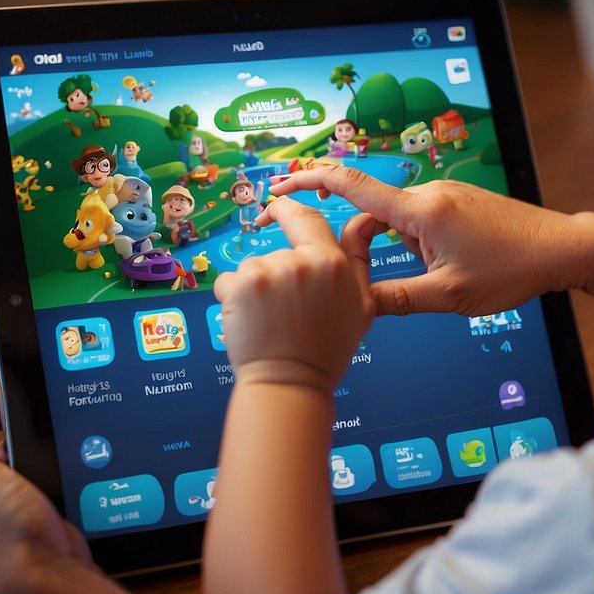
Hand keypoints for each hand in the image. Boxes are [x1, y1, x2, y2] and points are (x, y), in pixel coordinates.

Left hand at [0, 386, 95, 593]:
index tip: (21, 402)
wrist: (48, 580)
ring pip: (30, 470)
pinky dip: (62, 481)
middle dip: (24, 443)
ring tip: (56, 465)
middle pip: (2, 452)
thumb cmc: (5, 537)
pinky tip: (71, 481)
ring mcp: (11, 521)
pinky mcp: (43, 528)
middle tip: (41, 442)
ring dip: (45, 462)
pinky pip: (53, 489)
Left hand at [215, 195, 376, 388]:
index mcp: (331, 262)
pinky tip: (251, 322)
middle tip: (286, 312)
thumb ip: (359, 256)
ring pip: (253, 268)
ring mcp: (267, 273)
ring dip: (255, 290)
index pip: (305, 216)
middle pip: (278, 253)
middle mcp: (300, 263)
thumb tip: (364, 218)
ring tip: (270, 321)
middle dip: (278, 276)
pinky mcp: (239, 287)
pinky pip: (229, 282)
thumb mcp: (360, 302)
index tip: (274, 213)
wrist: (291, 382)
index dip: (285, 211)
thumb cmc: (328, 346)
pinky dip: (233, 299)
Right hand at [262, 166, 585, 316]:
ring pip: (398, 224)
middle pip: (372, 216)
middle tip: (375, 287)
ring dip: (399, 253)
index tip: (280, 182)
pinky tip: (452, 268)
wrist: (562, 248)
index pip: (352, 187)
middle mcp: (430, 194)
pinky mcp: (459, 202)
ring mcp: (446, 195)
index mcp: (421, 211)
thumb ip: (396, 299)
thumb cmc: (512, 270)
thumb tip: (354, 306)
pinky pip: (421, 222)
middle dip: (364, 249)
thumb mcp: (450, 296)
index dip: (310, 181)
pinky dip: (417, 245)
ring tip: (440, 279)